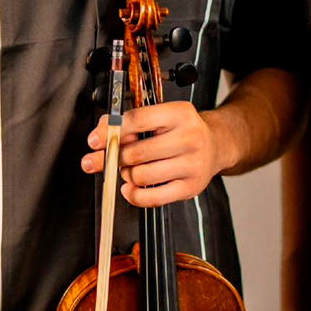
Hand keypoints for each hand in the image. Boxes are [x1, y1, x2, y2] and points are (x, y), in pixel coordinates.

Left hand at [81, 103, 227, 206]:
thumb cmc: (181, 131)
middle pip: (136, 152)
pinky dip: (133, 194)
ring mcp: (192, 164)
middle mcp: (190, 137)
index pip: (138, 119)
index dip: (111, 130)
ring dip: (127, 175)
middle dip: (117, 157)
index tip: (95, 140)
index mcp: (180, 113)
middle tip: (117, 157)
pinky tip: (130, 187)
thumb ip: (127, 124)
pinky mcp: (190, 187)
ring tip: (131, 169)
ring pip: (140, 175)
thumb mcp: (160, 117)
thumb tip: (97, 138)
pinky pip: (151, 197)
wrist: (215, 146)